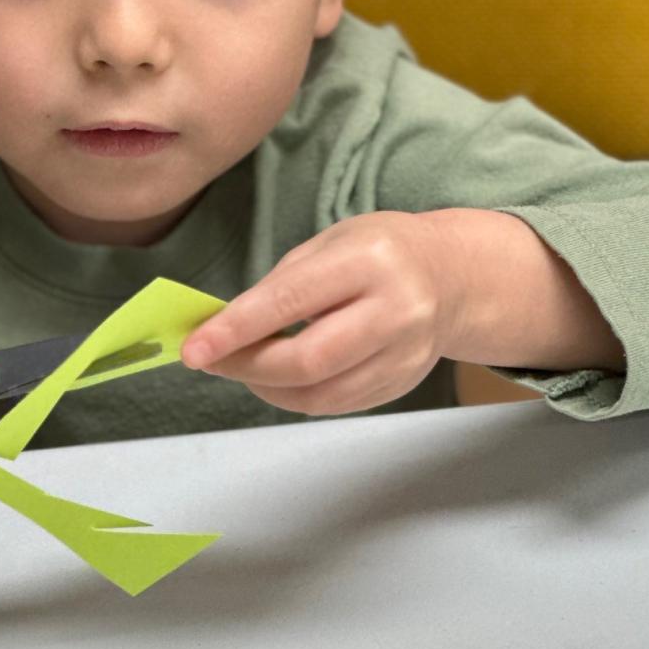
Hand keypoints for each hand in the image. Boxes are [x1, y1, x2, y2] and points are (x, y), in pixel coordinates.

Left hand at [181, 213, 454, 415]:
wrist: (454, 277)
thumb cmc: (378, 253)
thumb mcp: (329, 245)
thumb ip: (280, 287)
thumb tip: (222, 330)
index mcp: (370, 261)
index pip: (290, 303)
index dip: (236, 330)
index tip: (194, 348)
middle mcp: (395, 310)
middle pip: (307, 360)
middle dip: (246, 366)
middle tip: (210, 359)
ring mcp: (405, 354)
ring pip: (319, 394)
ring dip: (267, 388)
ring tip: (244, 367)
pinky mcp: (402, 383)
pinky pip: (336, 404)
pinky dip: (296, 396)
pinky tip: (279, 378)